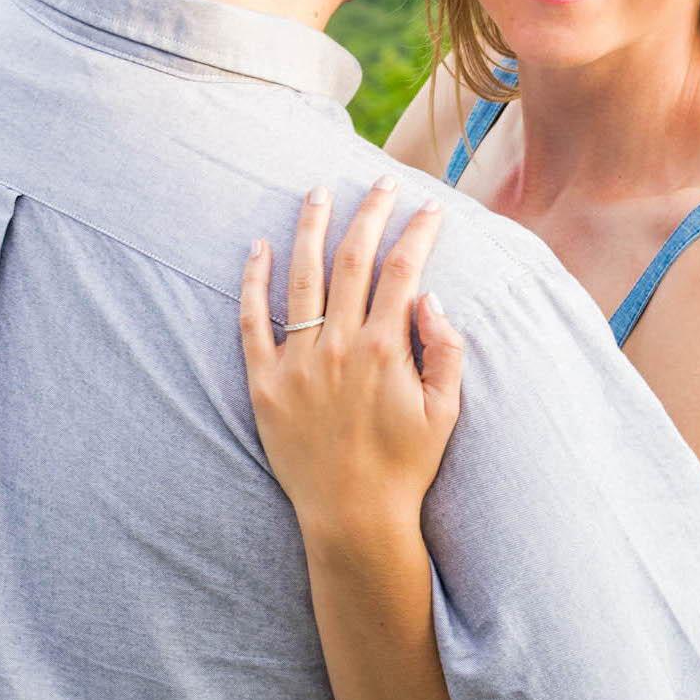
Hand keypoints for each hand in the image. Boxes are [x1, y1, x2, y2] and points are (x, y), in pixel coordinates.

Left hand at [239, 174, 462, 540]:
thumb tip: (431, 296)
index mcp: (386, 350)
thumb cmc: (405, 466)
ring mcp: (298, 362)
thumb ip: (446, 350)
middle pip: (354, 259)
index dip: (417, 233)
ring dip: (311, 227)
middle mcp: (340, 346)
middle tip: (381, 182)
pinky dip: (254, 281)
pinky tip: (258, 247)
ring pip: (302, 277)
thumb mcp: (445, 412)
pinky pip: (253, 321)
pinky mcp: (265, 382)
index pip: (403, 271)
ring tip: (317, 192)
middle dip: (370, 213)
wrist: (353, 517)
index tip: (429, 207)